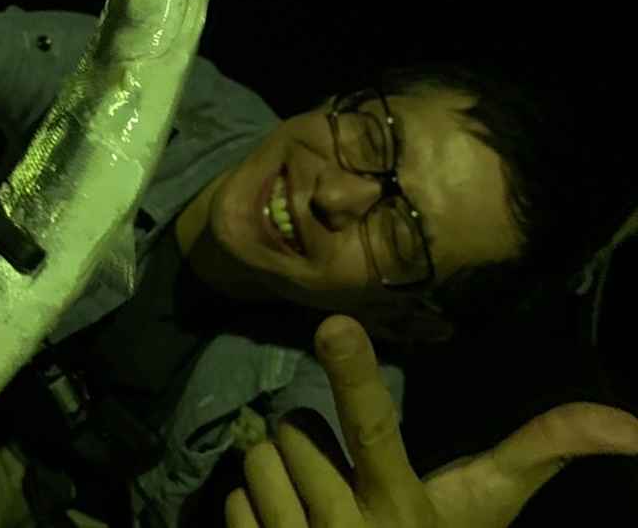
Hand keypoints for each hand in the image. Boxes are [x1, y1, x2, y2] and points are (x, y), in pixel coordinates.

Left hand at [226, 314, 637, 526]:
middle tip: (341, 476)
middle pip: (294, 431)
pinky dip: (253, 506)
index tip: (334, 325)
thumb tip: (631, 425)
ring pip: (258, 459)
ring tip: (316, 503)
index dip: (356, 374)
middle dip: (311, 441)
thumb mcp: (484, 506)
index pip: (375, 428)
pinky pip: (233, 500)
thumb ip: (542, 450)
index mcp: (401, 506)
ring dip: (278, 469)